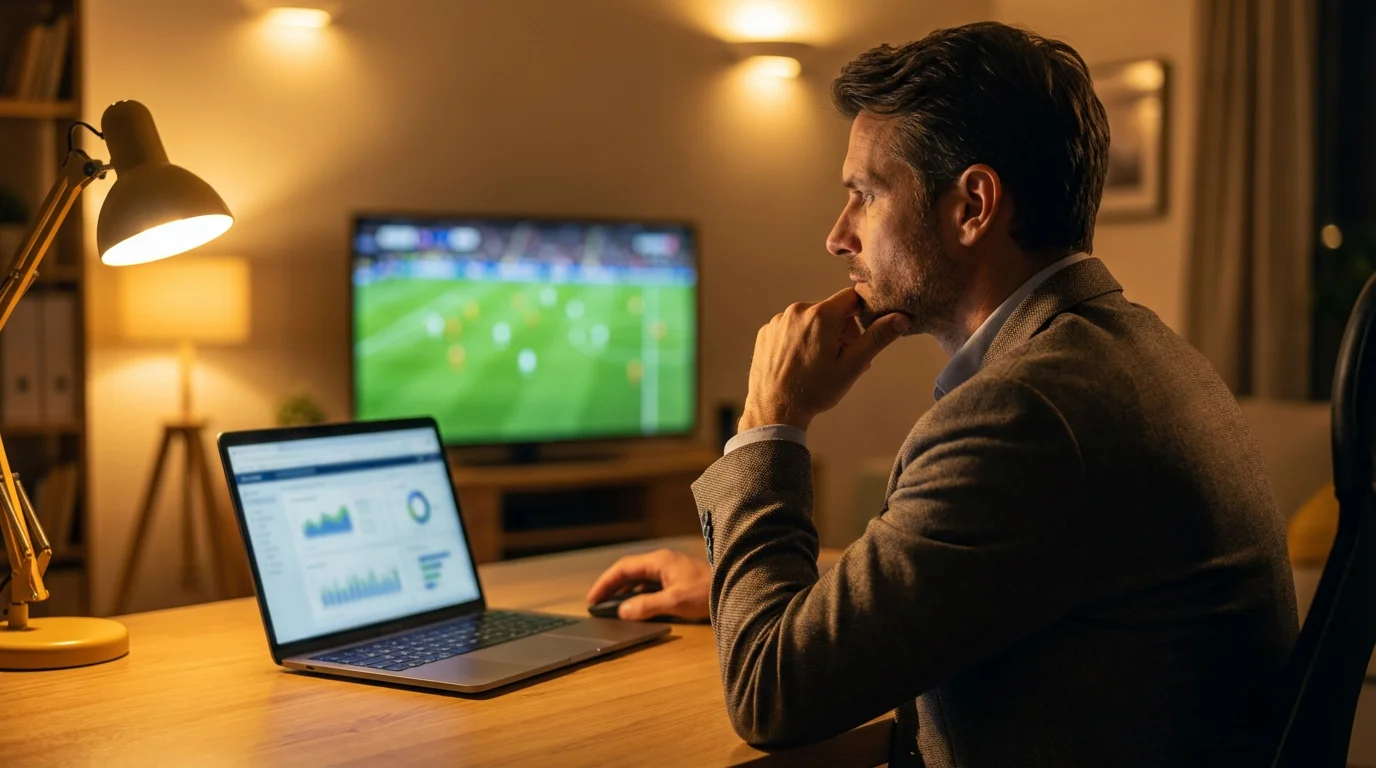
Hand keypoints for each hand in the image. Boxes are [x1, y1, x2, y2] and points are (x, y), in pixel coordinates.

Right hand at [586, 549, 711, 620]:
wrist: (734, 588)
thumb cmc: (707, 592)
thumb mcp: (675, 602)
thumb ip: (647, 606)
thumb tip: (622, 611)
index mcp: (658, 561)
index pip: (623, 568)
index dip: (605, 582)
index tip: (592, 598)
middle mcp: (662, 562)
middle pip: (629, 572)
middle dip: (611, 587)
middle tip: (597, 604)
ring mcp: (669, 571)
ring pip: (639, 579)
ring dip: (624, 591)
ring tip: (611, 607)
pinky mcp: (676, 580)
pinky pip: (649, 585)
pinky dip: (637, 595)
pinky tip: (635, 607)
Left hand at [739, 287, 909, 431]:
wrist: (774, 411)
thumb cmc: (815, 390)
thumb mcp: (852, 366)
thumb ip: (877, 338)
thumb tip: (902, 317)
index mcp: (820, 315)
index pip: (852, 298)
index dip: (861, 317)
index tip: (857, 340)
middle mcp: (797, 311)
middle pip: (831, 310)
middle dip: (841, 331)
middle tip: (840, 360)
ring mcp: (778, 321)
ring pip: (810, 320)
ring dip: (820, 336)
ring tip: (817, 365)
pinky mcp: (766, 332)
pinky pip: (791, 328)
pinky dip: (799, 340)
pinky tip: (799, 364)